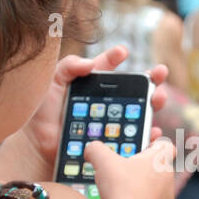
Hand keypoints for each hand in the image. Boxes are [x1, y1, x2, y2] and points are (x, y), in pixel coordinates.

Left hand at [0, 46, 169, 182]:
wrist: (37, 145)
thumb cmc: (43, 113)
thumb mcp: (52, 83)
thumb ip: (68, 67)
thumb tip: (89, 64)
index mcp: (93, 84)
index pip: (108, 66)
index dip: (116, 57)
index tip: (122, 52)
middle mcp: (108, 102)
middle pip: (137, 88)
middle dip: (153, 79)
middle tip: (160, 73)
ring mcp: (114, 123)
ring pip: (142, 112)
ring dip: (155, 103)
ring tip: (158, 98)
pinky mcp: (115, 143)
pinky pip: (136, 139)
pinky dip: (148, 135)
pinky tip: (152, 130)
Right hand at [86, 138, 176, 198]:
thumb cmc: (122, 189)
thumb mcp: (103, 161)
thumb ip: (96, 149)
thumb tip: (91, 149)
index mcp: (159, 160)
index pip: (165, 144)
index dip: (155, 142)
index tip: (144, 143)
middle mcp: (168, 179)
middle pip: (157, 168)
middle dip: (141, 168)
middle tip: (123, 169)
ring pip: (154, 190)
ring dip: (141, 190)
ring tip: (121, 193)